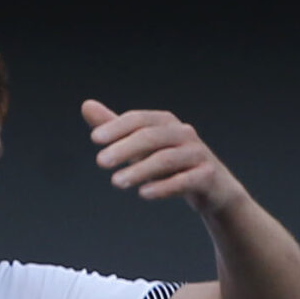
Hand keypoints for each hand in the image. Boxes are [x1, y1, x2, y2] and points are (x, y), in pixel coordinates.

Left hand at [81, 99, 247, 213]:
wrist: (213, 188)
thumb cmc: (171, 163)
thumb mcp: (140, 145)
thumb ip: (115, 128)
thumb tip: (86, 105)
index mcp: (165, 123)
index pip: (138, 120)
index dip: (117, 127)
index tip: (94, 139)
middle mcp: (183, 134)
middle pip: (151, 137)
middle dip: (124, 148)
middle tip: (100, 162)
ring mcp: (198, 154)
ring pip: (166, 159)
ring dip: (139, 170)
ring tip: (116, 182)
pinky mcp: (207, 176)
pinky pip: (185, 180)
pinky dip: (163, 187)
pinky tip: (143, 193)